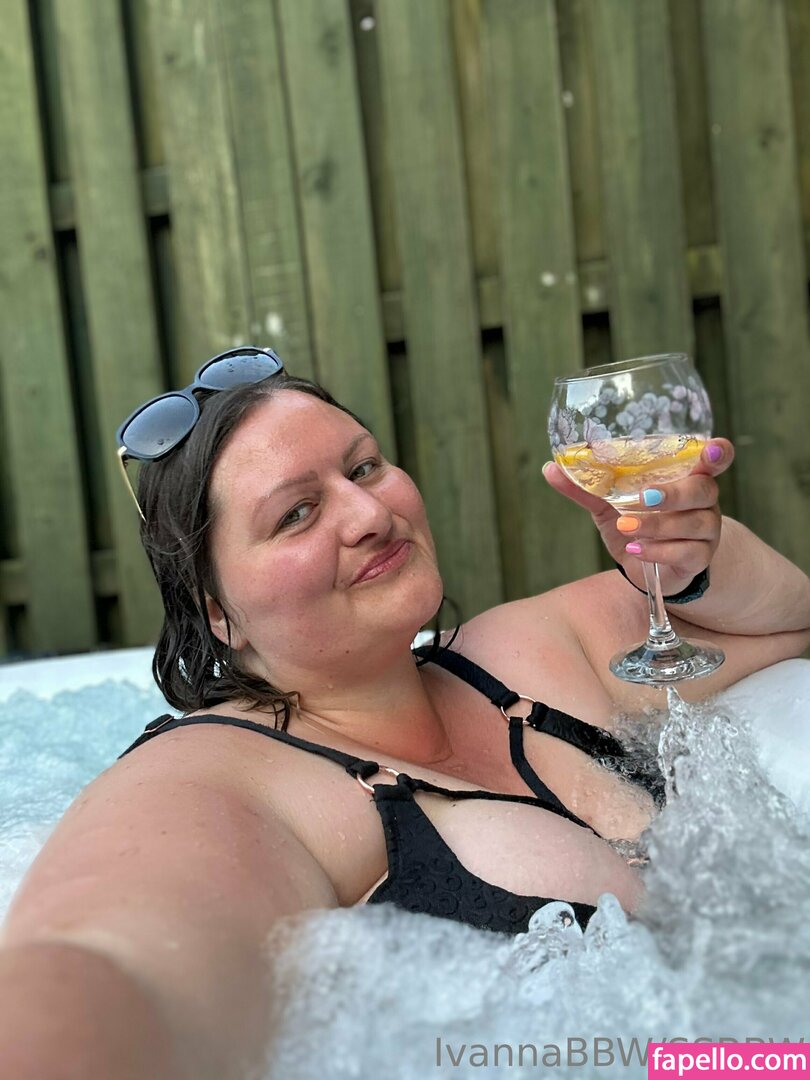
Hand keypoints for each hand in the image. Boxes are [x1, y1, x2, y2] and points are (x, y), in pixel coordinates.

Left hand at [542, 438, 734, 595]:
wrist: (643, 565)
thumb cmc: (634, 523)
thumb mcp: (608, 505)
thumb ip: (587, 487)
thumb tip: (550, 468)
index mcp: (686, 476)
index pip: (715, 458)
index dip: (718, 452)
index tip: (711, 449)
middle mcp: (703, 501)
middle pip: (703, 490)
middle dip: (673, 494)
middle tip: (643, 498)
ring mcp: (706, 530)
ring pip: (694, 523)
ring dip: (657, 525)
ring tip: (627, 528)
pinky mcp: (699, 557)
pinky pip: (687, 552)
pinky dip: (659, 550)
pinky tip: (636, 548)